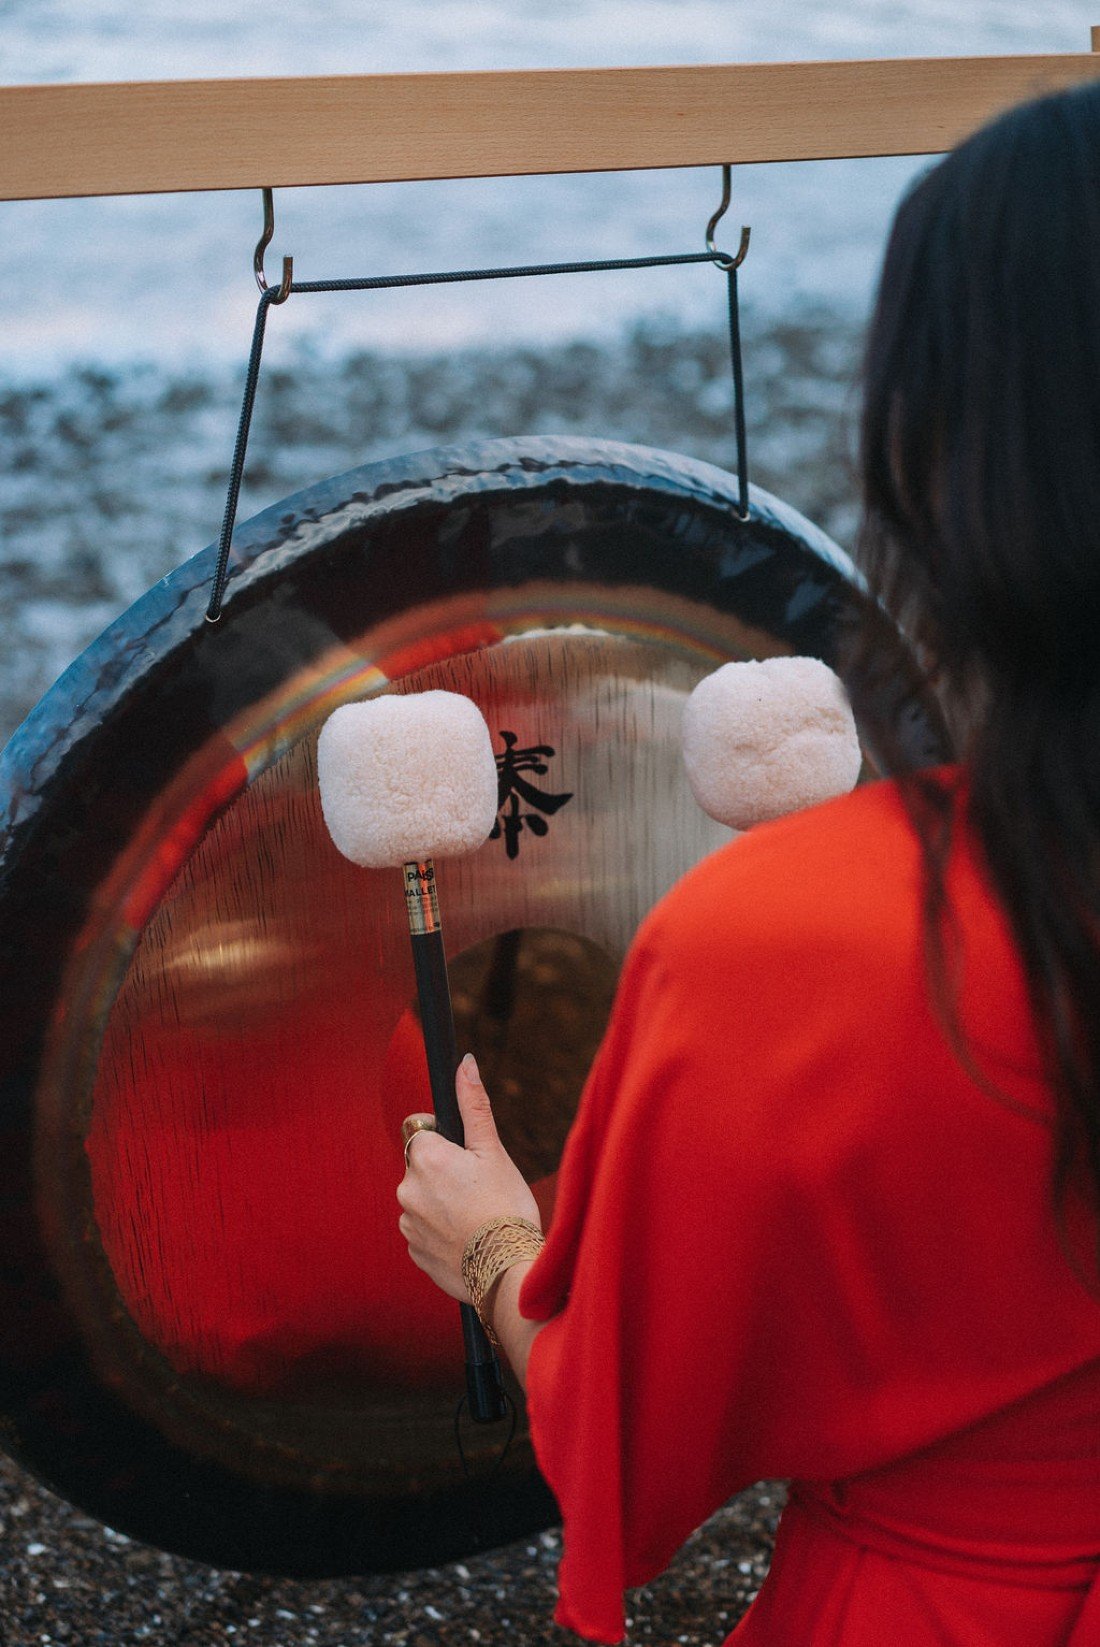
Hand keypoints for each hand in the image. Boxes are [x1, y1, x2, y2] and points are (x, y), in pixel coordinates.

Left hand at [397, 1053, 540, 1301]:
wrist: (507, 1271)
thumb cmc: (505, 1206)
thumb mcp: (493, 1150)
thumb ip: (474, 1105)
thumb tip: (464, 1062)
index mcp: (424, 1158)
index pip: (422, 1132)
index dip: (447, 1142)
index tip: (468, 1160)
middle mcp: (406, 1189)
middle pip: (422, 1167)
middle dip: (444, 1173)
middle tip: (479, 1190)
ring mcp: (407, 1223)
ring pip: (423, 1200)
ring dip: (442, 1203)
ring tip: (475, 1217)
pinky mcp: (413, 1251)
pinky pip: (424, 1231)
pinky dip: (441, 1231)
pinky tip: (467, 1238)